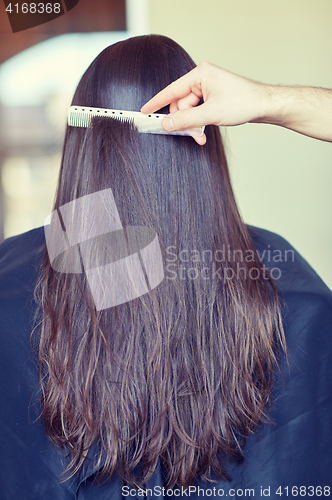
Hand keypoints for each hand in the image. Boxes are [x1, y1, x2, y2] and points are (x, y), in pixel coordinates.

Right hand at [141, 62, 268, 144]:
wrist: (264, 105)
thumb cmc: (243, 103)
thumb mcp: (211, 114)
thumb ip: (186, 121)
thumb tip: (166, 125)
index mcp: (200, 75)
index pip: (172, 90)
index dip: (157, 102)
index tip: (144, 111)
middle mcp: (202, 79)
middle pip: (181, 104)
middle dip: (184, 122)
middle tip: (189, 135)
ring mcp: (208, 88)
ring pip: (189, 111)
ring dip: (193, 126)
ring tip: (200, 137)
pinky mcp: (213, 97)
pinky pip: (198, 111)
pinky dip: (199, 123)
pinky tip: (203, 132)